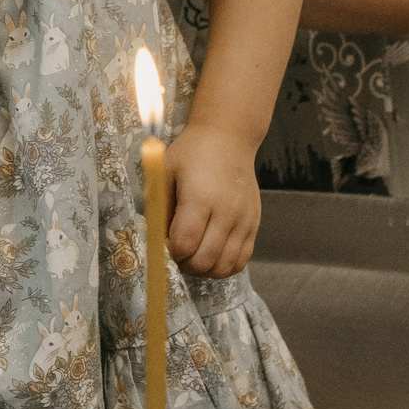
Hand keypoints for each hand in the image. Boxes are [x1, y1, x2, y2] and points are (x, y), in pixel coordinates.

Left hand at [165, 124, 261, 277]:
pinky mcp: (254, 224)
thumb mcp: (165, 173)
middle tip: (175, 255)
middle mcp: (227, 211)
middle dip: (184, 265)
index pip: (184, 244)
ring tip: (192, 256)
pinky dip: (223, 266)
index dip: (169, 254)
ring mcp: (244, 220)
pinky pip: (241, 261)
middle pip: (205, 260)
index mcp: (201, 197)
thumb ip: (160, 209)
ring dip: (204, 270)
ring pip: (224, 267)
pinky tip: (211, 255)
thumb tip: (155, 242)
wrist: (229, 138)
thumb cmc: (192, 154)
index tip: (163, 246)